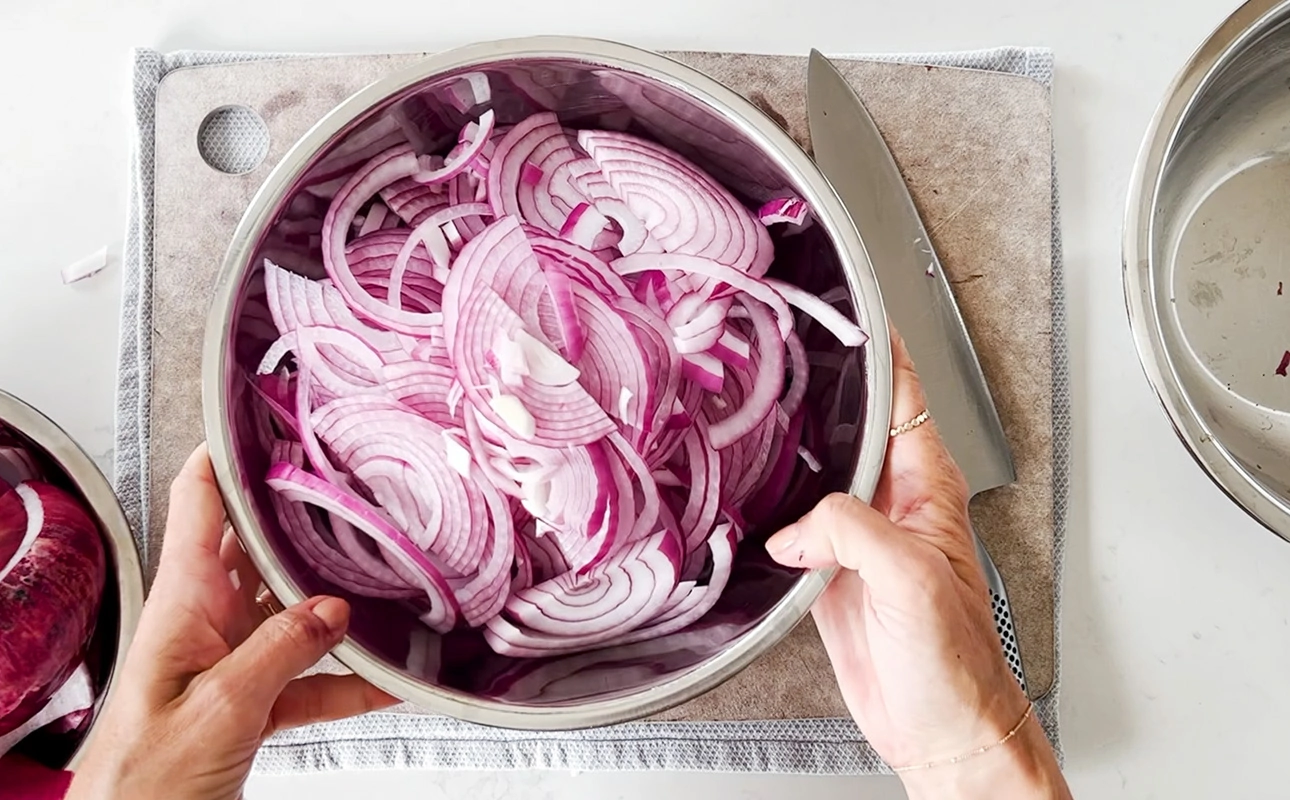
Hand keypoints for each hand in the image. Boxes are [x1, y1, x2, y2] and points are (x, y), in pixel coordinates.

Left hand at [67, 444, 395, 799]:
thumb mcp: (219, 709)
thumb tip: (334, 609)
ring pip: (293, 612)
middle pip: (257, 549)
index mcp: (183, 604)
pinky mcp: (251, 703)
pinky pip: (309, 680)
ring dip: (338, 605)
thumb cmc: (143, 781)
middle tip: (353, 493)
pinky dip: (348, 681)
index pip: (199, 501)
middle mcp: (206, 622)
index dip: (229, 454)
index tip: (272, 421)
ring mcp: (230, 661)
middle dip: (303, 522)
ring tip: (386, 584)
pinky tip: (386, 681)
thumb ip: (280, 651)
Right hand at [766, 330, 1069, 798]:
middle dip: (816, 392)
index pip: (904, 394)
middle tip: (774, 353)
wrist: (937, 730)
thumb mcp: (910, 578)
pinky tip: (746, 505)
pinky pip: (791, 528)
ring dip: (785, 454)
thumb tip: (799, 524)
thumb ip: (854, 529)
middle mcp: (891, 504)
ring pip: (814, 474)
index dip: (878, 348)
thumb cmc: (956, 664)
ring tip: (746, 420)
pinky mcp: (828, 574)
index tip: (848, 308)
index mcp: (926, 487)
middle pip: (849, 426)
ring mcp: (857, 538)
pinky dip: (767, 516)